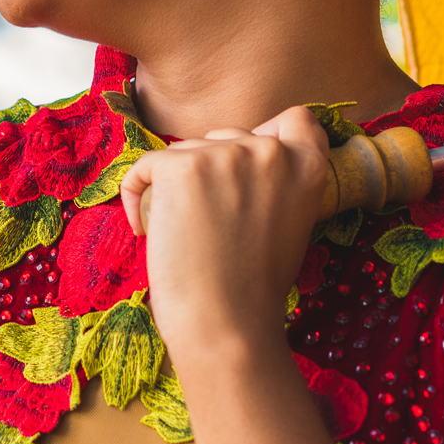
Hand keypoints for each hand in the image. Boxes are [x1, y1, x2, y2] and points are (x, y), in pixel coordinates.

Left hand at [118, 107, 328, 350]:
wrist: (226, 324)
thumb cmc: (251, 288)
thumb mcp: (288, 223)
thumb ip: (274, 184)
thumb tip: (235, 160)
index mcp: (308, 167)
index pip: (296, 119)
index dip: (268, 136)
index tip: (246, 170)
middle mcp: (269, 152)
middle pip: (228, 137)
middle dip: (210, 172)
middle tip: (208, 225)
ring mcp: (223, 155)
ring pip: (185, 152)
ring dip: (175, 187)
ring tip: (184, 236)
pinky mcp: (180, 168)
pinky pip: (143, 168)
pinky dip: (136, 196)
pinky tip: (144, 230)